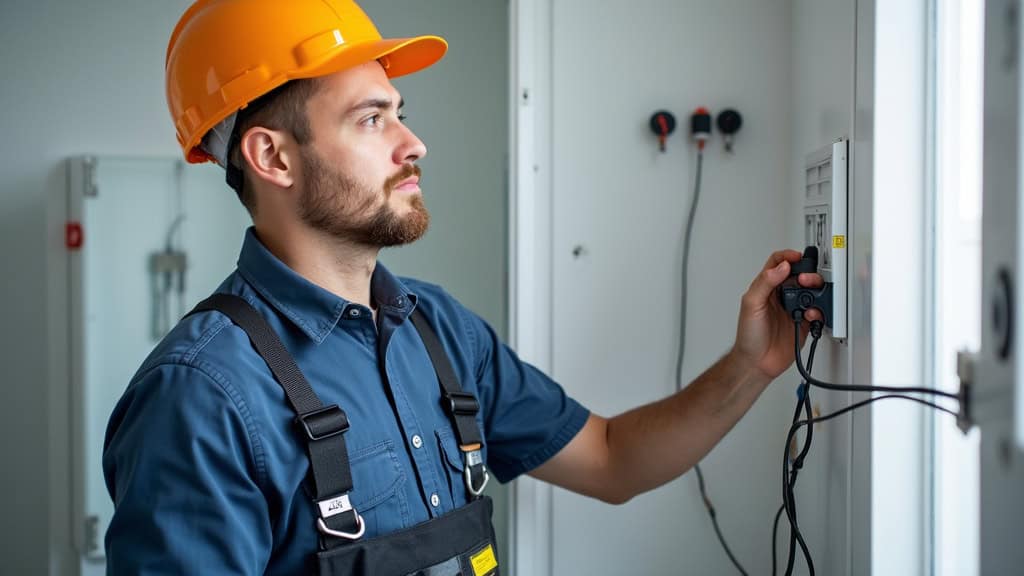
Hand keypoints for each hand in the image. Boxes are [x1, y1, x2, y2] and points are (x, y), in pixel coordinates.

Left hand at [731, 250, 823, 379]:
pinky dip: (818, 310)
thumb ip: (764, 283)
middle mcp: (780, 297)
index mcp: (765, 288)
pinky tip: (811, 314)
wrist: (757, 362)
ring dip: (814, 290)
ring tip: (811, 295)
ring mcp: (792, 310)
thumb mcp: (751, 305)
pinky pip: (817, 312)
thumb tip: (781, 267)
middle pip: (798, 276)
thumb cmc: (749, 336)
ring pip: (810, 292)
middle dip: (806, 273)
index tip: (797, 257)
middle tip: (806, 279)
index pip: (777, 264)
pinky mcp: (803, 323)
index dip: (787, 256)